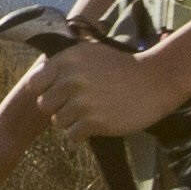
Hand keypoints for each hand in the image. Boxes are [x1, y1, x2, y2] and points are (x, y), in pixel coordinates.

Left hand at [30, 38, 183, 142]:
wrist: (154, 81)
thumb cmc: (122, 67)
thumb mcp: (91, 53)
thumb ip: (65, 64)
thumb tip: (38, 79)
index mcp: (68, 60)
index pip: (35, 83)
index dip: (44, 90)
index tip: (58, 93)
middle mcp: (72, 80)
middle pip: (44, 105)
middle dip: (58, 107)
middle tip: (77, 105)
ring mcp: (83, 102)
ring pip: (58, 122)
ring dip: (72, 121)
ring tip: (91, 113)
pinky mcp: (94, 122)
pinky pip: (72, 136)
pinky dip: (82, 133)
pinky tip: (96, 123)